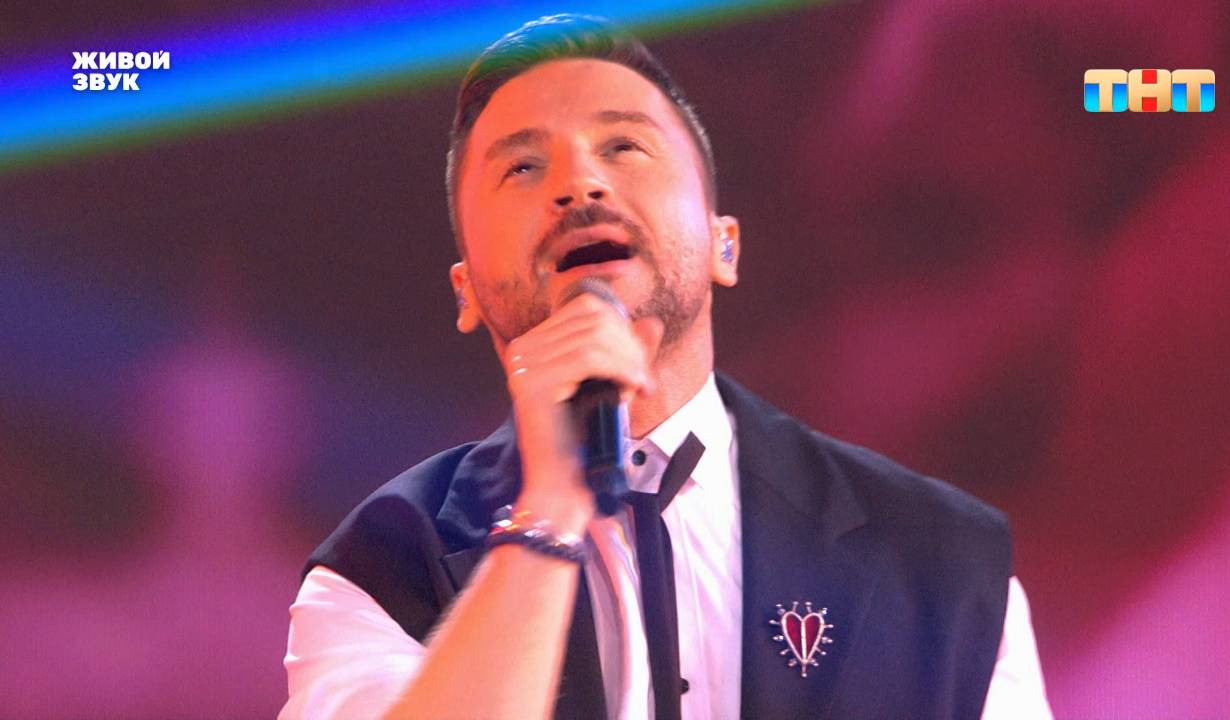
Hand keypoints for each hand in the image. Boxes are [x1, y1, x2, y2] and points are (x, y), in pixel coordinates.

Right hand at [502, 292, 664, 533]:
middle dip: (629, 344)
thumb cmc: (585, 439)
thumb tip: (652, 321)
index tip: (639, 361)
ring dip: (629, 359)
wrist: (563, 485)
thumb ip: (628, 353)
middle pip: (592, 318)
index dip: (622, 326)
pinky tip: (635, 386)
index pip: (585, 308)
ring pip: (594, 337)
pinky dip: (621, 368)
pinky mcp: (533, 383)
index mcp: (533, 345)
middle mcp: (521, 349)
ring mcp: (523, 365)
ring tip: (642, 385)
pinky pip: (589, 358)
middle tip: (644, 377)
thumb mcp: (612, 385)